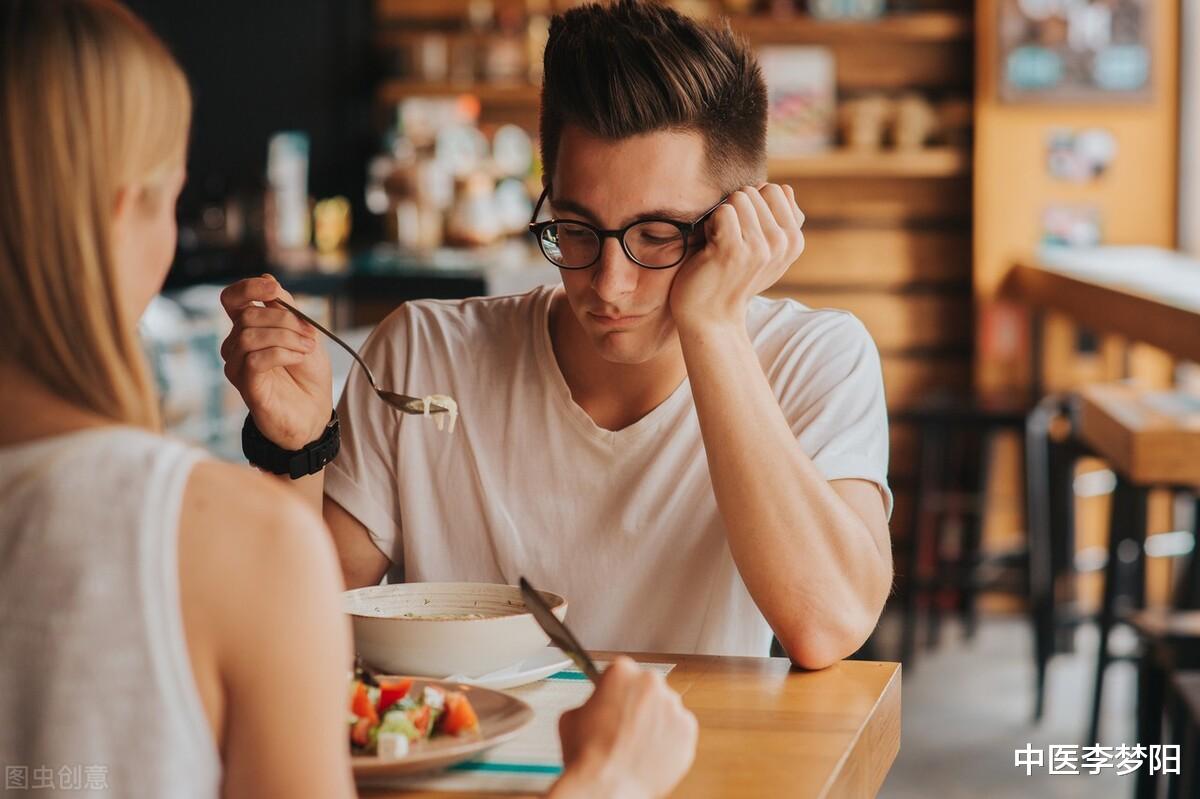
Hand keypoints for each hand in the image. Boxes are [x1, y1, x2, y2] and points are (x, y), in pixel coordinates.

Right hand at [220, 275, 332, 449]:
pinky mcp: (245, 385)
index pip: (232, 298)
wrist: (314, 412)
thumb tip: (268, 279)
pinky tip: (299, 358)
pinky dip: (282, 353)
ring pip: (250, 336)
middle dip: (284, 320)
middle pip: (247, 316)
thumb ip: (286, 308)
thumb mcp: (304, 333)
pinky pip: (255, 359)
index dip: (248, 288)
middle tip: (310, 335)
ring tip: (307, 349)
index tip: (274, 291)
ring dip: (286, 338)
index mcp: (248, 328)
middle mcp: (236, 345)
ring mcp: (237, 365)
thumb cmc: (307, 374)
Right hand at [552, 657, 697, 798]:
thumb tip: (596, 708)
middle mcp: (651, 682)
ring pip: (665, 708)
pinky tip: (650, 753)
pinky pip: (679, 730)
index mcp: (621, 671)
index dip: (615, 690)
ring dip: (655, 721)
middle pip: (647, 687)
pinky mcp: (688, 729)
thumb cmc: (588, 755)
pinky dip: (669, 740)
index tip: (614, 700)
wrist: (607, 786)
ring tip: (636, 744)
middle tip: (624, 726)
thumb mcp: (572, 716)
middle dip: (638, 703)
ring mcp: (672, 705)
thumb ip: (590, 703)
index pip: (621, 672)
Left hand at [668, 183, 804, 331]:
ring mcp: (760, 247)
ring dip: (721, 218)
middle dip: (735, 211)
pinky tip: (711, 248)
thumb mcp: (766, 251)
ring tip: (720, 245)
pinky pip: (722, 211)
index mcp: (794, 240)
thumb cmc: (734, 277)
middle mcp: (782, 243)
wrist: (711, 315)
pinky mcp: (734, 250)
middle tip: (729, 242)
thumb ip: (780, 220)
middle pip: (753, 191)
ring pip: (738, 198)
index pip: (774, 190)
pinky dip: (710, 225)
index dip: (752, 208)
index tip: (744, 234)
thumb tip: (787, 188)